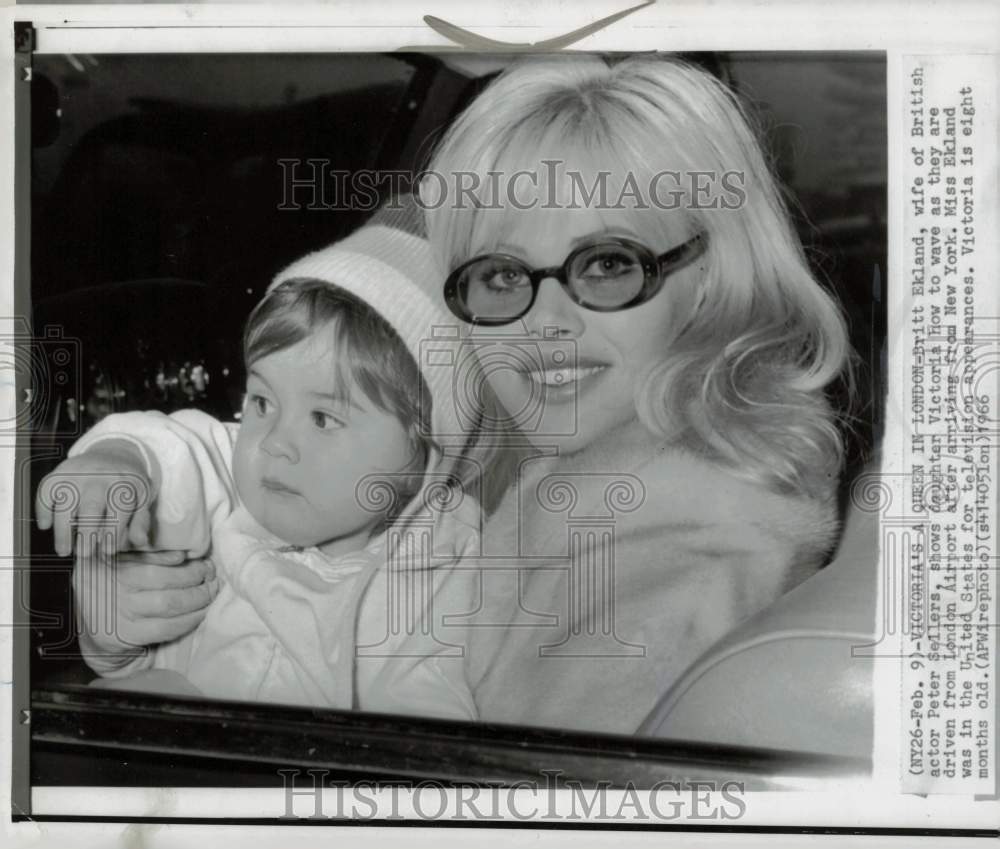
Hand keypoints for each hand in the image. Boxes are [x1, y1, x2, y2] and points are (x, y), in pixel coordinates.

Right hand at [36, 441, 153, 558]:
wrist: (112, 454)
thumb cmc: (126, 484)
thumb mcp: (140, 499)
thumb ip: (140, 522)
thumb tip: (140, 542)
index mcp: (124, 484)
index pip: (119, 510)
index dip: (113, 533)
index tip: (107, 551)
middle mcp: (100, 478)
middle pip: (91, 507)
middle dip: (86, 533)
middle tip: (84, 554)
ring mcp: (78, 474)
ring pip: (65, 503)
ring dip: (62, 530)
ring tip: (63, 550)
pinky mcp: (60, 472)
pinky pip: (46, 490)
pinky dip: (42, 509)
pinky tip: (45, 526)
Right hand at [74, 548, 217, 661]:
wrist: (88, 618)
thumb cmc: (111, 581)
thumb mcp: (122, 561)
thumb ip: (149, 556)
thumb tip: (182, 556)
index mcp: (115, 571)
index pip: (157, 570)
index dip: (188, 570)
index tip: (206, 565)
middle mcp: (117, 596)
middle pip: (167, 591)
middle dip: (198, 586)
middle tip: (212, 581)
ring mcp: (122, 618)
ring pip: (169, 610)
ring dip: (198, 603)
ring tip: (210, 595)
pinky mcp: (129, 637)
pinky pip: (165, 630)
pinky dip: (188, 622)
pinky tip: (199, 614)